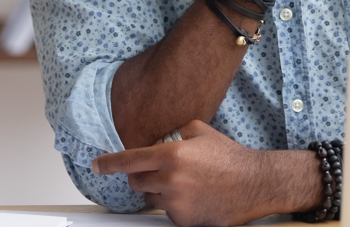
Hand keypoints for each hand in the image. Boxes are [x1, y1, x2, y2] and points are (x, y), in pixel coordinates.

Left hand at [93, 120, 270, 226]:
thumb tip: (158, 140)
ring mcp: (175, 203)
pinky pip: (166, 211)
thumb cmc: (229, 157)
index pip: (129, 160)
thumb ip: (175, 132)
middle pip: (136, 182)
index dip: (109, 163)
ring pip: (149, 198)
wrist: (253, 183)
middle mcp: (170, 180)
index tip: (97, 165)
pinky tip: (193, 195)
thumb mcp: (202, 131)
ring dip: (158, 190)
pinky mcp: (182, 220)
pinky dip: (173, 204)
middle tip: (160, 170)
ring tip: (183, 183)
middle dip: (142, 175)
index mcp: (172, 155)